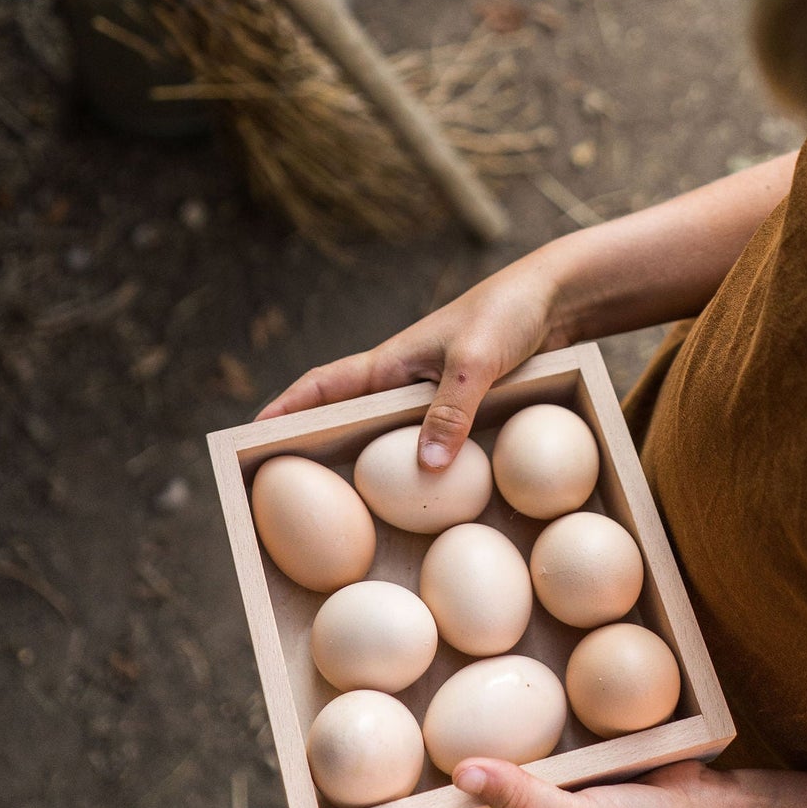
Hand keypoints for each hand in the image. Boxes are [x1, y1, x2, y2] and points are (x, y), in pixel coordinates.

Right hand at [257, 253, 569, 467]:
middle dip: (312, 447)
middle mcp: (401, 382)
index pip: (322, 387)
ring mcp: (429, 396)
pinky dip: (414, 467)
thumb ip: (451, 410)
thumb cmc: (507, 316)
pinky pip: (427, 441)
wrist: (555, 299)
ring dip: (364, 464)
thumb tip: (425, 468)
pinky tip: (421, 497)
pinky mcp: (461, 407)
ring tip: (340, 508)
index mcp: (390, 365)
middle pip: (344, 418)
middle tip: (284, 490)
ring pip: (386, 436)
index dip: (285, 410)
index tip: (251, 437)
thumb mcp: (477, 363)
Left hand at [339, 757, 722, 807]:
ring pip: (481, 791)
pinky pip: (520, 760)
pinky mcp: (569, 774)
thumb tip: (457, 773)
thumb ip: (522, 800)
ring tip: (391, 760)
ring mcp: (546, 806)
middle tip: (349, 804)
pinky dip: (493, 743)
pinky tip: (470, 715)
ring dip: (443, 779)